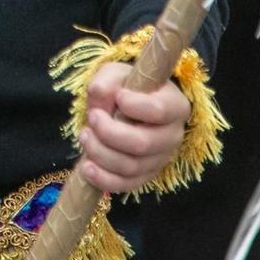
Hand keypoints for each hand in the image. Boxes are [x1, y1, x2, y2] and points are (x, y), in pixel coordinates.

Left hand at [76, 62, 189, 193]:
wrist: (126, 110)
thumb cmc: (127, 88)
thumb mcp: (117, 74)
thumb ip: (107, 80)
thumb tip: (101, 94)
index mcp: (174, 106)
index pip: (159, 111)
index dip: (134, 106)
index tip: (118, 96)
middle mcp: (172, 136)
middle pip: (143, 144)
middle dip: (109, 133)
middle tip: (92, 117)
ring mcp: (160, 160)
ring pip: (131, 166)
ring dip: (100, 153)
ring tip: (85, 135)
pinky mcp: (145, 176)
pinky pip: (125, 185)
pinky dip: (103, 179)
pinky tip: (87, 167)